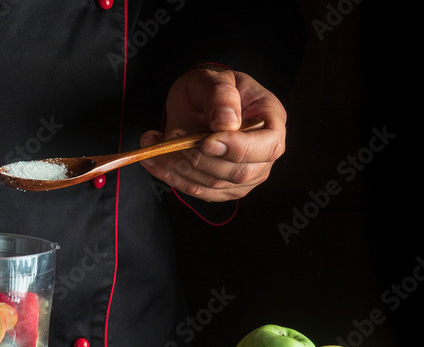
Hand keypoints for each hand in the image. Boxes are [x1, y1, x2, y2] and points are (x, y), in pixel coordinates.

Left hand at [139, 67, 286, 201]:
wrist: (195, 103)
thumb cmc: (209, 88)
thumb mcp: (212, 78)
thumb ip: (220, 95)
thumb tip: (227, 123)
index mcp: (271, 121)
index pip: (268, 146)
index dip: (239, 149)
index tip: (206, 141)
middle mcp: (263, 154)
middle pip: (239, 173)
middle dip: (200, 158)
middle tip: (173, 134)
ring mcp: (244, 176)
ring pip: (212, 185)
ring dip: (179, 166)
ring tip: (156, 141)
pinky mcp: (220, 188)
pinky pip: (195, 190)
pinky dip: (170, 177)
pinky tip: (152, 159)